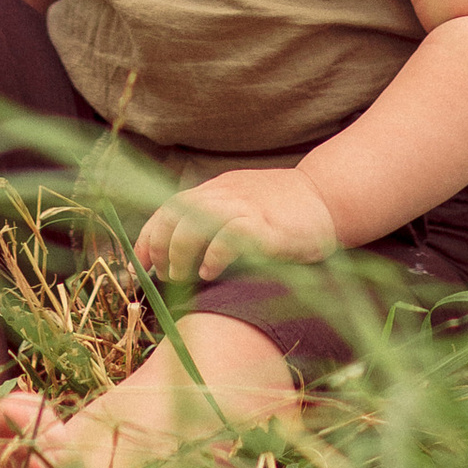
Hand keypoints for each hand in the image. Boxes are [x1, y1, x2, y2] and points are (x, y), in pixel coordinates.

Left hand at [135, 165, 339, 285]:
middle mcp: (224, 194)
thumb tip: (180, 253)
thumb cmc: (283, 211)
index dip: (148, 238)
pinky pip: (229, 236)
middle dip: (161, 248)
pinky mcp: (264, 226)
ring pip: (195, 222)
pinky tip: (212, 272)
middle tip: (166, 275)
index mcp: (216, 190)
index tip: (139, 266)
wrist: (328, 198)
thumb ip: (214, 220)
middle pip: (175, 215)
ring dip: (181, 252)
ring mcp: (244, 207)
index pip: (168, 209)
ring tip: (184, 277)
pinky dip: (214, 255)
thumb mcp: (241, 206)